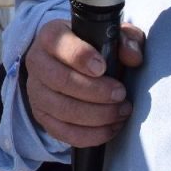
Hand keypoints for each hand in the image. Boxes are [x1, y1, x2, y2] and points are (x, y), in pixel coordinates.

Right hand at [23, 18, 143, 147]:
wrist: (71, 65)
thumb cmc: (92, 48)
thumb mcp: (111, 36)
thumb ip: (126, 40)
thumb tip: (133, 57)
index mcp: (51, 36)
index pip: (60, 44)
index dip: (82, 57)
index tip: (103, 68)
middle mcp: (37, 62)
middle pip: (61, 80)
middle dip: (97, 92)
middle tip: (121, 94)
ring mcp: (36, 91)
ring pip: (63, 109)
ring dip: (98, 115)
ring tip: (121, 111)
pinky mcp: (42, 116)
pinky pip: (64, 132)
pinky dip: (91, 134)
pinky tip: (110, 127)